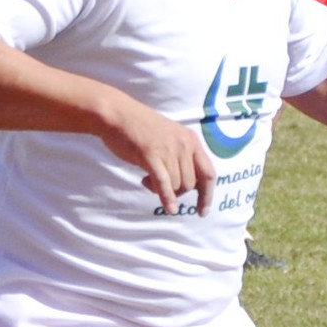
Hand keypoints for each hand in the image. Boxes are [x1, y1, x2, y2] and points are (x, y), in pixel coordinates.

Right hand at [95, 95, 219, 215]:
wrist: (118, 114)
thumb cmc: (141, 129)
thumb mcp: (169, 139)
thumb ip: (180, 157)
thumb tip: (185, 186)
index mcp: (191, 140)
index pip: (208, 173)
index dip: (207, 195)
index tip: (202, 212)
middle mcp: (184, 144)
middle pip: (191, 184)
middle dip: (177, 192)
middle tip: (158, 186)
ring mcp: (168, 149)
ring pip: (177, 185)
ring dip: (163, 190)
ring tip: (147, 180)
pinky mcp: (151, 155)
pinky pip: (164, 183)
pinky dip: (167, 198)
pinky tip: (169, 209)